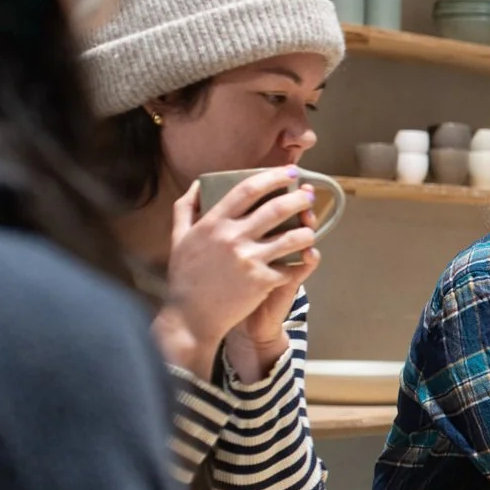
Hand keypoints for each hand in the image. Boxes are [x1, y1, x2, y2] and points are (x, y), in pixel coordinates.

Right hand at [153, 171, 317, 377]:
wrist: (191, 317)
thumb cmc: (185, 276)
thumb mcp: (179, 237)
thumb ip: (187, 207)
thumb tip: (199, 183)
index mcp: (213, 223)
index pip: (247, 190)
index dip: (273, 177)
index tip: (290, 172)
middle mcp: (232, 237)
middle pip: (276, 209)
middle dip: (299, 198)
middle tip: (309, 195)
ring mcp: (249, 259)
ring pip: (291, 238)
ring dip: (307, 231)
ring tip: (310, 228)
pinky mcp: (261, 281)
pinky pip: (289, 267)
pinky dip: (298, 262)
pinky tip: (303, 258)